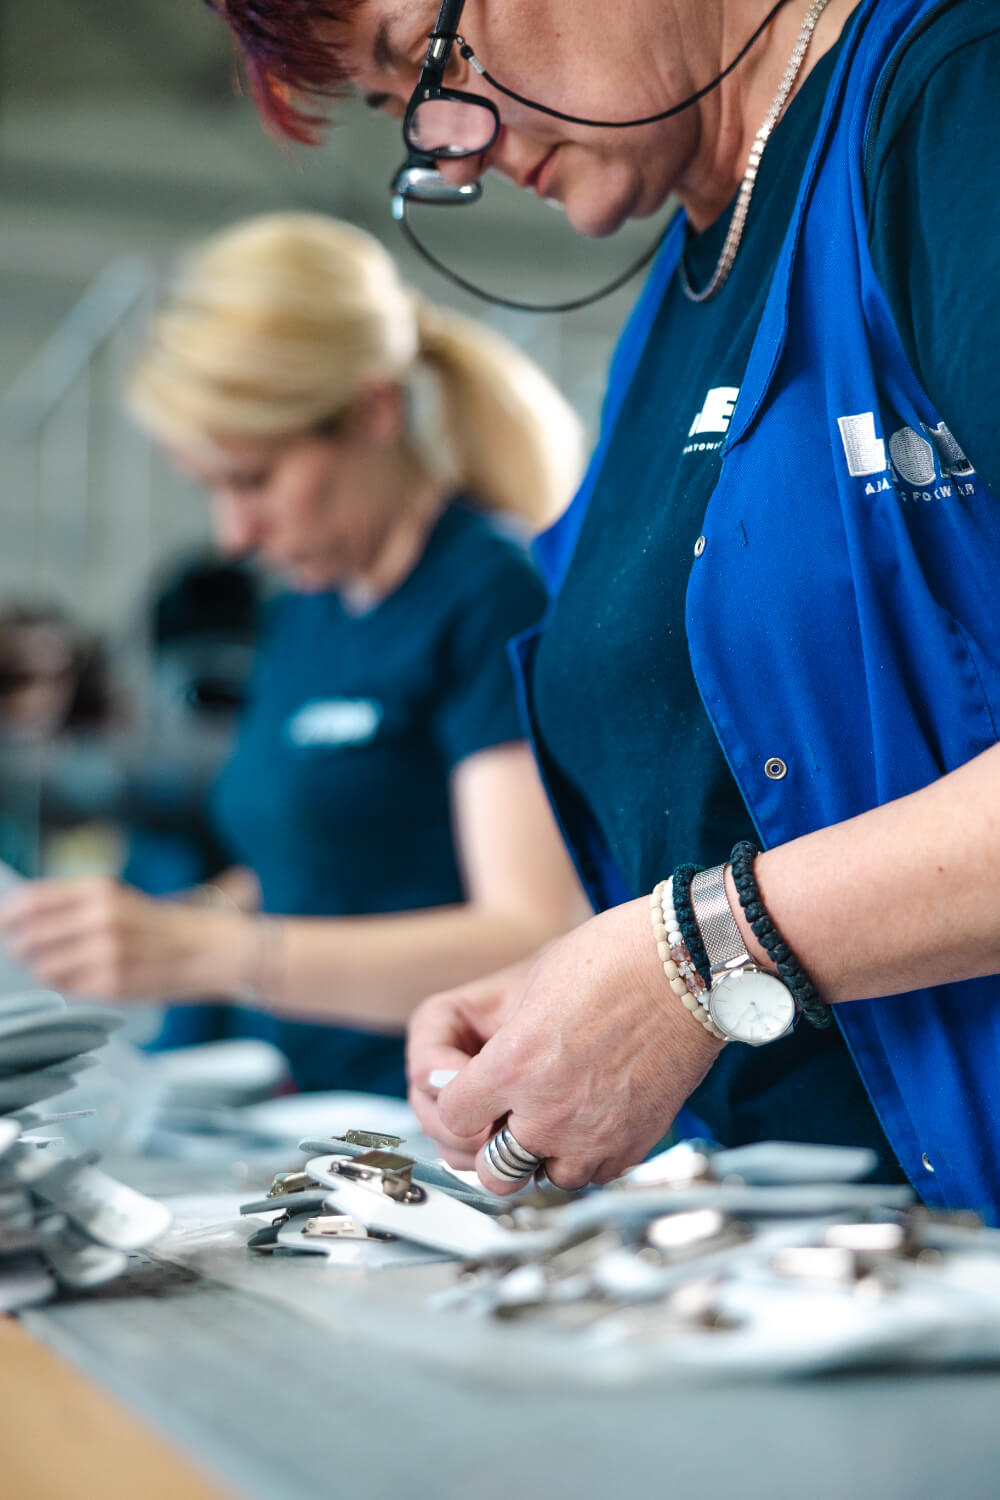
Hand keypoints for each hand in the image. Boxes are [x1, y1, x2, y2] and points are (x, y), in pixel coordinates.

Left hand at [0, 877, 252, 1000]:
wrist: (208, 949)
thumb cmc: (160, 925)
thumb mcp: (117, 899)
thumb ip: (72, 904)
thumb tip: (20, 915)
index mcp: (100, 890)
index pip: (30, 901)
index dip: (7, 915)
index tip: (1, 924)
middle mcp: (100, 917)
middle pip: (29, 936)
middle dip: (20, 945)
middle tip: (24, 949)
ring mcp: (106, 953)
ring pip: (42, 966)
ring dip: (42, 967)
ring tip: (58, 965)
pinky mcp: (112, 983)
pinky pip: (66, 988)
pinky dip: (66, 984)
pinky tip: (82, 977)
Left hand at [427, 898, 724, 1193]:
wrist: (692, 966)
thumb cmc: (610, 959)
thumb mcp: (530, 986)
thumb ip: (492, 1044)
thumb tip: (469, 1081)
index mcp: (514, 1065)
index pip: (451, 1119)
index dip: (456, 1102)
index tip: (470, 1090)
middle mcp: (549, 1111)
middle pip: (492, 1170)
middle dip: (490, 1145)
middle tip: (504, 1116)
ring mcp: (594, 1135)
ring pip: (543, 1181)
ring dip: (540, 1155)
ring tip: (553, 1115)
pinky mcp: (633, 1146)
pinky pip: (593, 1176)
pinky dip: (585, 1155)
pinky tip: (590, 1118)